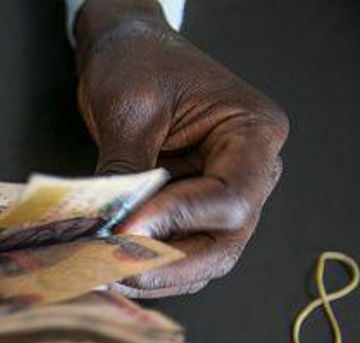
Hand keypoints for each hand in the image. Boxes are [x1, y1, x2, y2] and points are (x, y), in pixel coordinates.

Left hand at [75, 0, 288, 296]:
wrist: (124, 50)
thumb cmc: (137, 62)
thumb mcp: (130, 110)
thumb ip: (127, 170)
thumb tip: (111, 230)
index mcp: (254, 134)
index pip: (230, 198)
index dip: (177, 220)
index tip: (125, 229)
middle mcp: (250, 170)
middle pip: (225, 242)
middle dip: (170, 264)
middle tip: (117, 271)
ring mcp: (220, 194)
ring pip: (202, 257)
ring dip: (155, 274)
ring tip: (106, 275)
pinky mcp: (188, 209)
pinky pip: (177, 251)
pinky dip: (146, 266)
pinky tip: (109, 269)